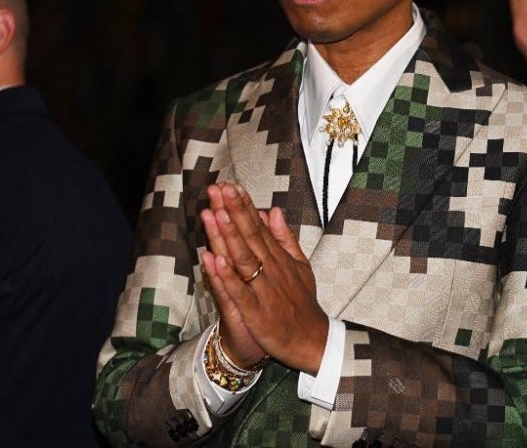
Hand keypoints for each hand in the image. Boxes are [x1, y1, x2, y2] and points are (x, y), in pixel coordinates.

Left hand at [202, 183, 327, 373]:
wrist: (312, 340)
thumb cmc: (302, 303)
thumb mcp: (300, 266)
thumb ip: (285, 238)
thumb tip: (272, 211)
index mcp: (280, 258)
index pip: (259, 227)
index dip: (244, 206)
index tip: (230, 186)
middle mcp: (272, 270)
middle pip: (250, 236)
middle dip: (234, 212)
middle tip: (219, 189)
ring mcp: (264, 291)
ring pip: (244, 259)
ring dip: (229, 236)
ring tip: (216, 213)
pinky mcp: (256, 312)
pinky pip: (239, 291)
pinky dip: (227, 276)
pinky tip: (214, 259)